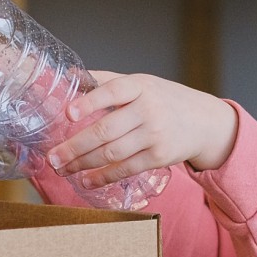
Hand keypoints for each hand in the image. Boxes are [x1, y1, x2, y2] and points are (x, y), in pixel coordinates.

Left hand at [47, 73, 238, 187]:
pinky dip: (102, 177)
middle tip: (52, 157)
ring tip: (62, 169)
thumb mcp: (140, 83)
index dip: (89, 102)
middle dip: (75, 146)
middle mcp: (148, 109)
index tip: (68, 114)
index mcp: (139, 86)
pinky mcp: (159, 157)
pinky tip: (85, 180)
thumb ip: (106, 81)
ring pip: (111, 153)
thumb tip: (71, 76)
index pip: (112, 91)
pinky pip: (125, 169)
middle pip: (105, 130)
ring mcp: (154, 135)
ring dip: (83, 164)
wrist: (204, 122)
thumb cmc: (163, 99)